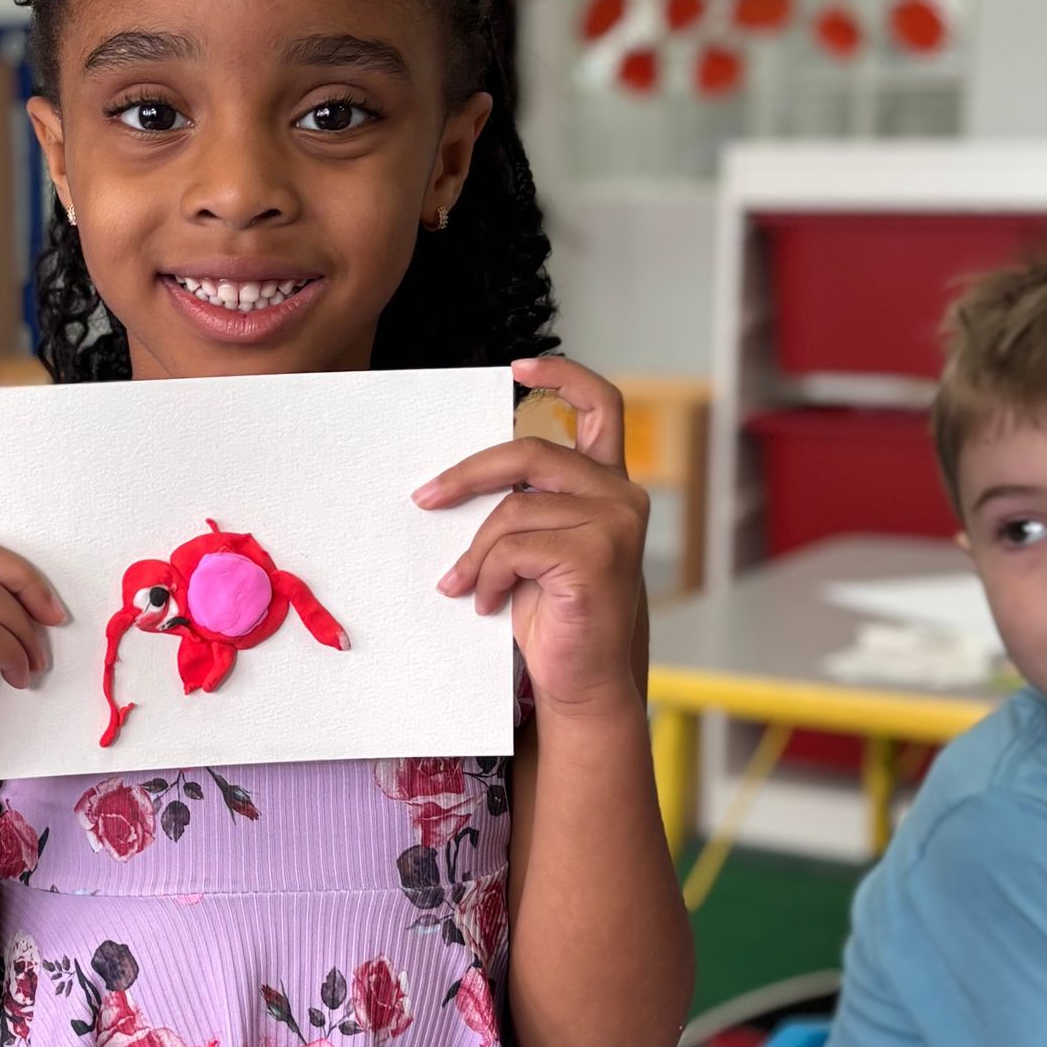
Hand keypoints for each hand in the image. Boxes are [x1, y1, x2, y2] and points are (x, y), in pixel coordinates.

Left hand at [413, 356, 648, 718]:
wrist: (581, 681)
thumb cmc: (553, 615)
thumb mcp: (537, 545)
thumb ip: (524, 503)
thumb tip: (454, 478)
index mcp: (608, 484)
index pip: (602, 406)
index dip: (562, 374)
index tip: (518, 366)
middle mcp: (622, 496)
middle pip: (529, 451)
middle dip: (467, 474)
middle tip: (424, 498)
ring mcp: (616, 524)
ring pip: (513, 509)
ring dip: (474, 552)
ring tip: (463, 585)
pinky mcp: (597, 556)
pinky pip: (513, 547)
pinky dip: (486, 576)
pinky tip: (487, 603)